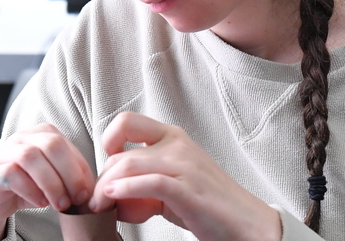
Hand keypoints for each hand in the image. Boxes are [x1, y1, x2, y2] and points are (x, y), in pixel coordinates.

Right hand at [0, 124, 96, 232]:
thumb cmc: (25, 185)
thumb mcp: (53, 178)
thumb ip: (71, 176)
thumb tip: (94, 189)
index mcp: (43, 134)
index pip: (68, 146)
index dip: (81, 170)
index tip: (88, 194)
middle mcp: (24, 137)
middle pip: (52, 145)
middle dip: (69, 174)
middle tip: (77, 199)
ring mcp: (6, 151)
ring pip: (31, 158)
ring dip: (51, 183)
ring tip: (59, 204)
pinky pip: (12, 174)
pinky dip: (30, 190)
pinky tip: (40, 203)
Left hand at [87, 112, 280, 240]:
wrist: (247, 223)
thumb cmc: (209, 204)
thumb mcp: (173, 185)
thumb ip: (145, 182)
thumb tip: (113, 194)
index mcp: (174, 137)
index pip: (127, 121)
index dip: (107, 141)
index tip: (105, 166)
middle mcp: (177, 146)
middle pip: (121, 154)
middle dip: (101, 180)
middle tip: (97, 203)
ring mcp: (184, 166)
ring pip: (128, 165)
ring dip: (106, 189)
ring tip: (101, 207)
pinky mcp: (188, 190)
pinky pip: (149, 183)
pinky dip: (125, 190)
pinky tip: (114, 199)